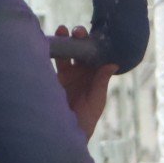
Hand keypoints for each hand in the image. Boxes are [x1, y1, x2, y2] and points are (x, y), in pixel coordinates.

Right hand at [53, 24, 115, 138]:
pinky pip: (52, 60)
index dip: (96, 43)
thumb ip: (101, 81)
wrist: (65, 132)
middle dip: (79, 38)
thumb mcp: (96, 99)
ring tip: (62, 30)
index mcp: (95, 75)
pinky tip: (50, 42)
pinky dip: (51, 50)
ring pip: (66, 52)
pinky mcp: (52, 77)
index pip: (96, 54)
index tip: (95, 34)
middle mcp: (81, 71)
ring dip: (64, 40)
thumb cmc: (86, 119)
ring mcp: (66, 73)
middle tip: (77, 32)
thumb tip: (113, 64)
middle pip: (80, 49)